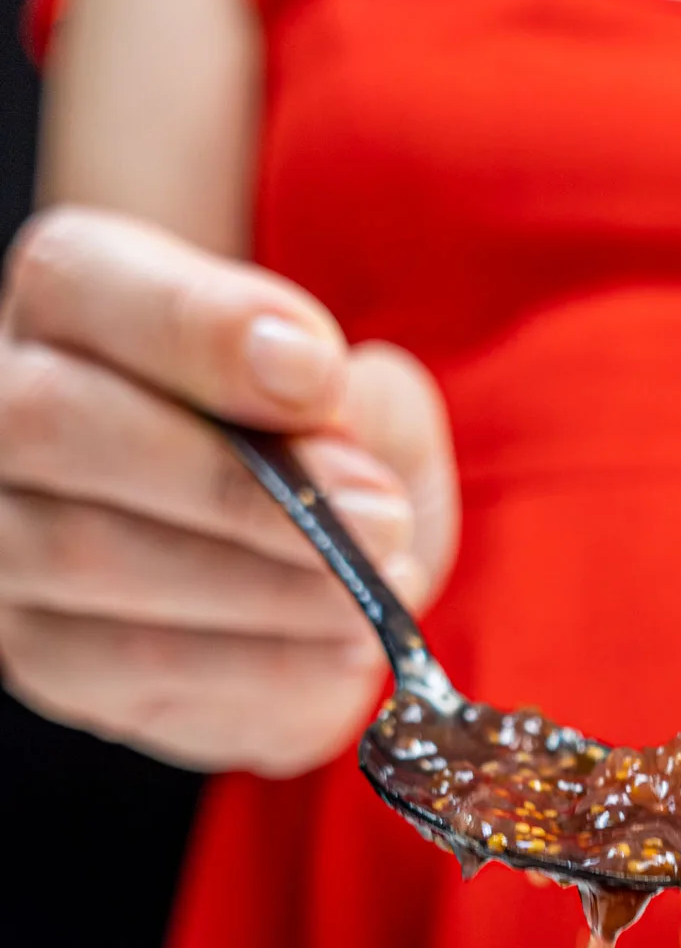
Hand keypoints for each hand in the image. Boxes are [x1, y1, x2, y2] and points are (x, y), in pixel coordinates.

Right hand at [0, 207, 459, 774]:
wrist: (318, 572)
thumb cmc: (328, 456)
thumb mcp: (371, 404)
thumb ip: (356, 402)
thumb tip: (329, 437)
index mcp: (76, 301)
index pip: (84, 281)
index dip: (200, 327)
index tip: (319, 375)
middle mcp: (7, 412)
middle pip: (56, 422)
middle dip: (232, 480)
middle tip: (377, 520)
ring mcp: (11, 540)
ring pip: (90, 556)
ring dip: (257, 586)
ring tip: (369, 598)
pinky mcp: (45, 651)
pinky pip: (126, 666)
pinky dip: (254, 666)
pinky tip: (338, 653)